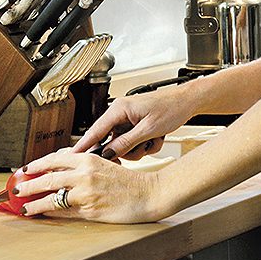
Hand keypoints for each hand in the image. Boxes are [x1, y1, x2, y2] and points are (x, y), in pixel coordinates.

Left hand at [16, 149, 160, 222]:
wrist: (149, 193)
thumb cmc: (128, 181)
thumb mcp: (104, 163)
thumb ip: (82, 166)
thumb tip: (59, 170)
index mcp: (87, 159)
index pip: (54, 160)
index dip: (36, 165)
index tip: (24, 170)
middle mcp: (84, 174)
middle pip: (48, 179)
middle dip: (28, 185)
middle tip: (16, 189)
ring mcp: (86, 193)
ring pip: (52, 198)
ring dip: (34, 203)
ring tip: (23, 207)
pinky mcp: (90, 210)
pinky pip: (65, 213)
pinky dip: (51, 214)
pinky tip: (43, 215)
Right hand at [73, 87, 194, 159]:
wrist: (188, 102)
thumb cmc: (171, 107)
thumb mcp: (148, 129)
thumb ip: (126, 143)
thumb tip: (109, 153)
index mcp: (119, 109)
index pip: (95, 130)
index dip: (83, 145)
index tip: (72, 157)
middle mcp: (121, 114)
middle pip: (110, 141)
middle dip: (126, 149)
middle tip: (137, 150)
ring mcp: (128, 121)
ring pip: (124, 145)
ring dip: (140, 148)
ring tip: (153, 140)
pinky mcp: (136, 127)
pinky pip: (134, 143)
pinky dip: (146, 145)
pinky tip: (157, 138)